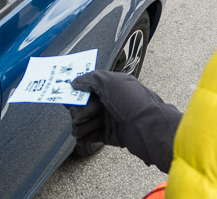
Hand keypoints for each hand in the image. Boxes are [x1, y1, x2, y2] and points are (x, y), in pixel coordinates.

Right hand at [67, 70, 181, 172]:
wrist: (149, 128)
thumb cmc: (132, 102)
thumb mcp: (110, 82)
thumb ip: (91, 79)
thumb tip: (75, 82)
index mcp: (114, 87)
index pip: (91, 87)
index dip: (78, 91)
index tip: (67, 96)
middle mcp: (113, 102)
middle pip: (87, 105)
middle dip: (79, 110)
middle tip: (77, 115)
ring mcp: (112, 119)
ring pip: (89, 121)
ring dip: (81, 124)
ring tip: (78, 128)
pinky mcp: (112, 135)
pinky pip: (94, 135)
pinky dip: (85, 136)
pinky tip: (80, 137)